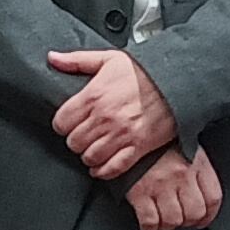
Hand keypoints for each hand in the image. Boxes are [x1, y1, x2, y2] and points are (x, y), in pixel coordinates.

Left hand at [46, 48, 176, 177]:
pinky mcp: (138, 147)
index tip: (69, 124)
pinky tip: (101, 166)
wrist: (177, 82)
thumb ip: (76, 60)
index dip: (62, 124)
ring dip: (88, 155)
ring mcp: (121, 135)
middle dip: (75, 140)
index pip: (61, 122)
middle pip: (73, 142)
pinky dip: (103, 171)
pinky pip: (112, 168)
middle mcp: (104, 118)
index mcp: (93, 96)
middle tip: (82, 136)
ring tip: (92, 149)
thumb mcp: (108, 59)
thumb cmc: (143, 71)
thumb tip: (53, 58)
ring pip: (90, 157)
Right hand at [127, 146, 222, 229]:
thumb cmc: (158, 142)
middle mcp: (181, 175)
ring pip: (173, 220)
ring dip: (169, 224)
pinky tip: (149, 221)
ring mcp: (160, 185)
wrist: (130, 132)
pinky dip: (150, 226)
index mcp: (196, 163)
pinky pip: (150, 221)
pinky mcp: (139, 192)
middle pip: (194, 213)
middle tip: (181, 219)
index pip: (213, 198)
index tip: (202, 219)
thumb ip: (197, 168)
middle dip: (188, 222)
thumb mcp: (185, 146)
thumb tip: (202, 193)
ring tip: (163, 218)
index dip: (209, 215)